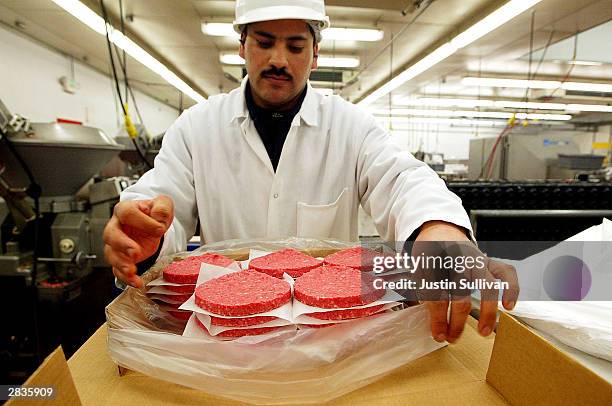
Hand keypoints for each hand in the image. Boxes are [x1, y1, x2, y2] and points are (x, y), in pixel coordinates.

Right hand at [103, 195, 173, 287]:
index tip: (159, 229)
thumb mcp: (162, 205)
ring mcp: (116, 244)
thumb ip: (162, 207)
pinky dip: (126, 277)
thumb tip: (159, 216)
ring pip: (111, 254)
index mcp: (125, 210)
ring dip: (121, 264)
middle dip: (122, 245)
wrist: (152, 226)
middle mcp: (116, 227)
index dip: (143, 222)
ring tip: (132, 270)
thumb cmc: (153, 215)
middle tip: (135, 252)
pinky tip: (136, 281)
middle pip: (111, 235)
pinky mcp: (121, 259)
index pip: (127, 213)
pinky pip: (117, 270)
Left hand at [414, 221, 518, 342]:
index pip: (436, 290)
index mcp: (434, 257)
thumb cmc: (429, 256)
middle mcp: (458, 256)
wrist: (440, 231)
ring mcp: (476, 257)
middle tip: (452, 338)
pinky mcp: (489, 260)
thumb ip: (426, 294)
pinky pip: (506, 272)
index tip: (437, 334)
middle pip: (460, 291)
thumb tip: (437, 327)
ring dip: (487, 311)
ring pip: (488, 284)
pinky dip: (511, 288)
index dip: (437, 316)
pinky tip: (508, 306)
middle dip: (457, 320)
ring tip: (483, 331)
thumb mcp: (417, 270)